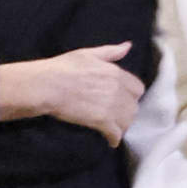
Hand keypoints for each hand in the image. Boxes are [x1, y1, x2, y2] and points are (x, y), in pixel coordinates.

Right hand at [0, 39, 140, 140]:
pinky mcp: (100, 121)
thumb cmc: (64, 67)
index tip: (124, 100)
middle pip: (134, 106)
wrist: (48, 85)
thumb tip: (128, 46)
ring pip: (127, 121)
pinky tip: (111, 141)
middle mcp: (117, 89)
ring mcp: (110, 106)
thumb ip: (111, 52)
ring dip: (122, 126)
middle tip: (118, 117)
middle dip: (127, 112)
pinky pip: (116, 133)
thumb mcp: (89, 54)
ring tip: (114, 129)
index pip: (138, 88)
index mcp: (116, 73)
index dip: (131, 96)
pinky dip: (114, 139)